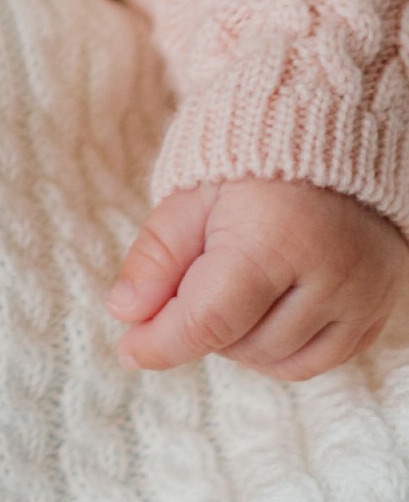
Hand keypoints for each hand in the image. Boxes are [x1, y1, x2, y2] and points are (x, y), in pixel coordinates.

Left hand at [108, 179, 408, 380]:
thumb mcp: (190, 198)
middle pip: (244, 344)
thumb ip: (156, 257)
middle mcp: (328, 275)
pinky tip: (262, 313)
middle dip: (202, 326)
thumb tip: (126, 313)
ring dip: (239, 343)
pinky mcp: (376, 309)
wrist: (327, 139)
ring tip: (227, 292)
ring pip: (281, 362)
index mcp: (275, 239)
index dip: (163, 343)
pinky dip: (281, 351)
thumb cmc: (248, 167)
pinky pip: (321, 361)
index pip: (211, 319)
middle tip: (190, 283)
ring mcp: (360, 297)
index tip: (129, 351)